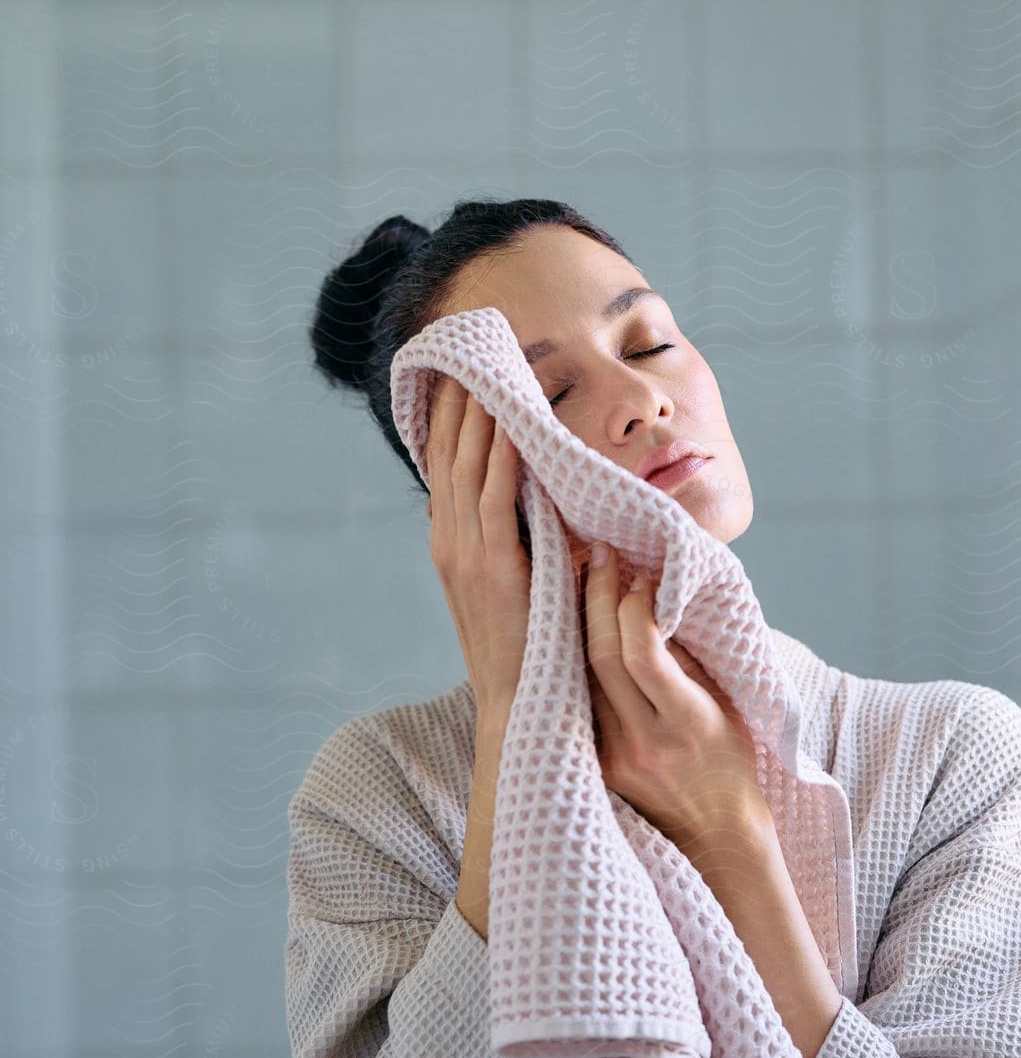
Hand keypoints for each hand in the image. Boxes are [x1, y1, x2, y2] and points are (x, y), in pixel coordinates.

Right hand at [426, 378, 530, 720]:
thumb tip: (539, 495)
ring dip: (480, 414)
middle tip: (474, 348)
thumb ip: (518, 540)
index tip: (464, 368)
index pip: (444, 463)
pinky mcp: (496, 570)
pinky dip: (503, 457)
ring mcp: (466, 556)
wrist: (518, 709)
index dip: (450, 414)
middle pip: (448, 452)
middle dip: (460, 398)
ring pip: (468, 467)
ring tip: (493, 365)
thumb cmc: (530, 650)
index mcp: (450, 545)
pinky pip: (496, 499)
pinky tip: (514, 421)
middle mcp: (449, 544)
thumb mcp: (516, 584)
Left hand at [582, 545, 769, 852]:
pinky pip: (580, 699)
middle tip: (598, 552)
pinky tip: (579, 625)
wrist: (716, 835)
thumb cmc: (732, 761)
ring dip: (579, 619)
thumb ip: (689, 655)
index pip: (642, 653)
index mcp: (687, 722)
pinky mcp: (595, 764)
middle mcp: (644, 740)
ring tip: (584, 576)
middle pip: (602, 656)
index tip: (639, 572)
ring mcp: (613, 756)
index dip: (634, 605)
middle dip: (597, 595)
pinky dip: (578, 656)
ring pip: (581, 675)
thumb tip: (653, 595)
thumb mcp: (726, 704)